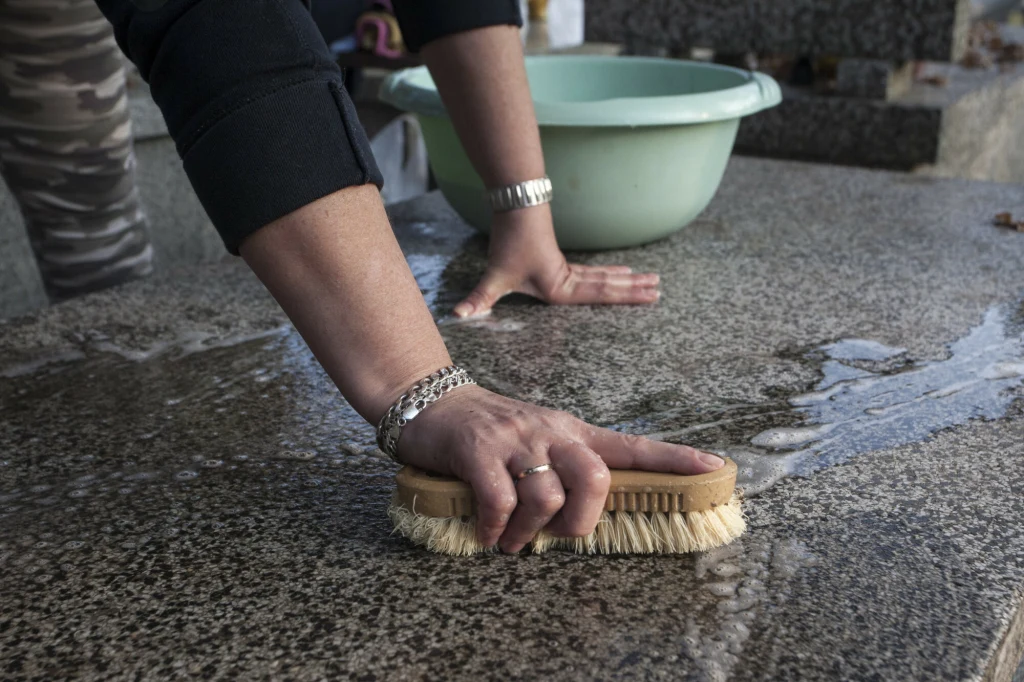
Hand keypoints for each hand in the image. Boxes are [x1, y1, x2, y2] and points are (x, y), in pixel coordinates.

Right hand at [397, 385, 725, 552]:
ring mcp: (515, 440)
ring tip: (510, 541)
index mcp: (572, 432)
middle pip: (595, 479)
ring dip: (529, 534)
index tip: (715, 468)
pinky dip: (496, 529)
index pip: (630, 445)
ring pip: (548, 496)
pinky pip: (500, 501)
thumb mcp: (539, 439)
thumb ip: (565, 469)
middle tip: (555, 535)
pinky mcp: (479, 452)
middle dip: (581, 521)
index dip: (673, 459)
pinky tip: (487, 534)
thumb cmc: (492, 432)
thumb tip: (581, 518)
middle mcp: (551, 432)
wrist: (435, 403)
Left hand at [453, 205, 660, 317]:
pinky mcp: (561, 262)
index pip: (601, 294)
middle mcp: (568, 280)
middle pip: (608, 285)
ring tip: (650, 280)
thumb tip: (456, 315)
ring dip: (626, 280)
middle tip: (660, 289)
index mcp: (560, 287)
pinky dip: (608, 274)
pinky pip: (591, 272)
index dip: (628, 296)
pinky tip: (619, 275)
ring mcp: (567, 270)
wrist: (516, 208)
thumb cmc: (509, 244)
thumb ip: (478, 299)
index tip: (651, 295)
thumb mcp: (495, 277)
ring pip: (603, 277)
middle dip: (634, 289)